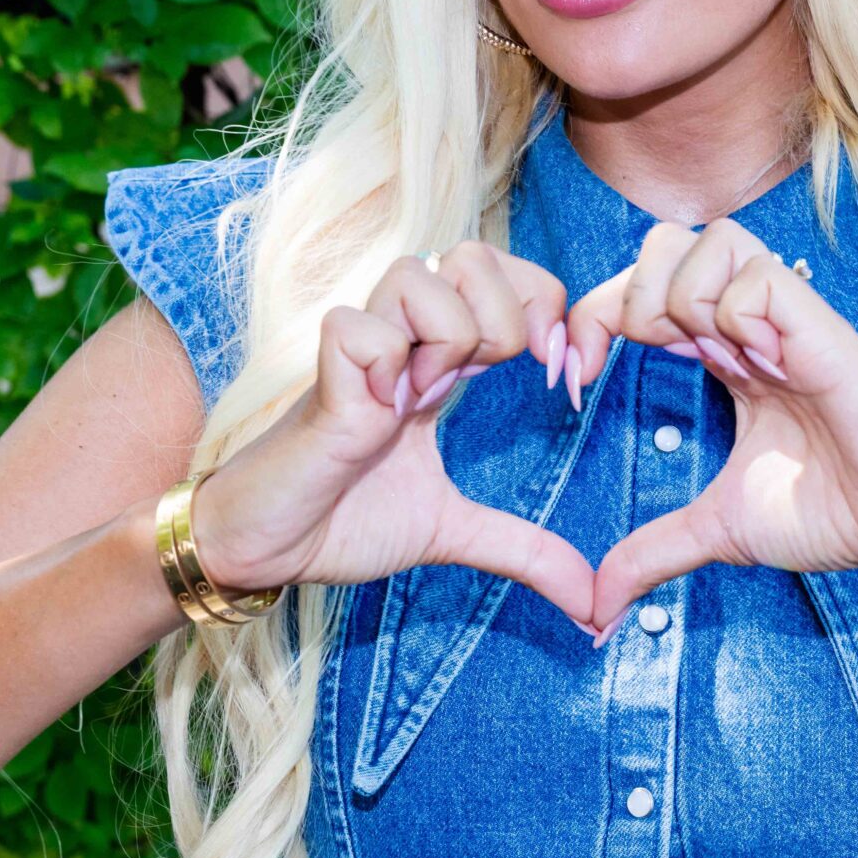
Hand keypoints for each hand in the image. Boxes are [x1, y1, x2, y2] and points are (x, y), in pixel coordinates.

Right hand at [188, 242, 603, 635]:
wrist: (266, 550)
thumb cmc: (344, 521)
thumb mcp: (452, 532)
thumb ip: (522, 550)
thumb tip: (592, 603)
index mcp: (441, 359)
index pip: (509, 272)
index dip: (544, 306)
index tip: (556, 379)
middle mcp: (404, 340)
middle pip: (473, 253)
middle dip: (504, 317)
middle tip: (483, 383)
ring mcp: (362, 353)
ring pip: (418, 273)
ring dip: (442, 339)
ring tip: (421, 401)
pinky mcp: (322, 379)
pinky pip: (357, 327)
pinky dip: (382, 368)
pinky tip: (375, 417)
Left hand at [567, 218, 857, 643]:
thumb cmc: (832, 513)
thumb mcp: (721, 531)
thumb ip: (656, 550)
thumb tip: (598, 604)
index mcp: (721, 354)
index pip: (637, 289)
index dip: (591, 318)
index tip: (572, 379)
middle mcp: (749, 325)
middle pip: (665, 241)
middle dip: (624, 296)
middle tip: (632, 364)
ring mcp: (786, 320)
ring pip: (708, 240)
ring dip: (683, 300)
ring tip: (709, 363)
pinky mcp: (821, 328)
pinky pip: (755, 277)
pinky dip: (738, 318)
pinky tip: (761, 372)